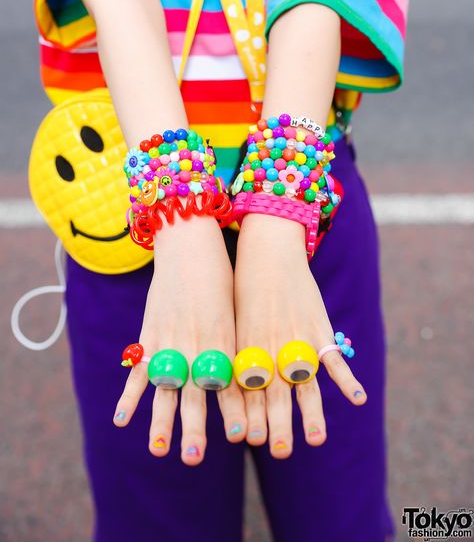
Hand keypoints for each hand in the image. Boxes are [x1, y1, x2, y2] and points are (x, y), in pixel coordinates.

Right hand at [113, 215, 246, 464]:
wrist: (193, 249)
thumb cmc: (222, 282)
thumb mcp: (236, 315)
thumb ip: (238, 349)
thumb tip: (253, 379)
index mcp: (226, 343)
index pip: (232, 384)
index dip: (236, 411)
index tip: (243, 437)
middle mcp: (200, 346)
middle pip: (198, 393)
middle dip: (196, 426)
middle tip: (194, 457)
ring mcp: (173, 341)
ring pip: (166, 387)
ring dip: (161, 420)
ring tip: (159, 450)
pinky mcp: (152, 334)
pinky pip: (138, 369)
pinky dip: (129, 394)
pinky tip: (121, 420)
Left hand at [235, 213, 366, 457]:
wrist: (266, 252)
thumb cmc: (243, 290)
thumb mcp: (232, 325)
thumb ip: (234, 359)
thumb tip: (229, 390)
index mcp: (246, 351)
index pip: (246, 392)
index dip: (247, 415)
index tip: (247, 439)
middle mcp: (269, 350)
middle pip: (274, 394)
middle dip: (275, 425)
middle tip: (279, 450)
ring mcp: (295, 341)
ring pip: (303, 385)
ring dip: (311, 413)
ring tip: (315, 440)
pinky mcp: (316, 328)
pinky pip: (334, 359)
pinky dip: (347, 379)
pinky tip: (359, 400)